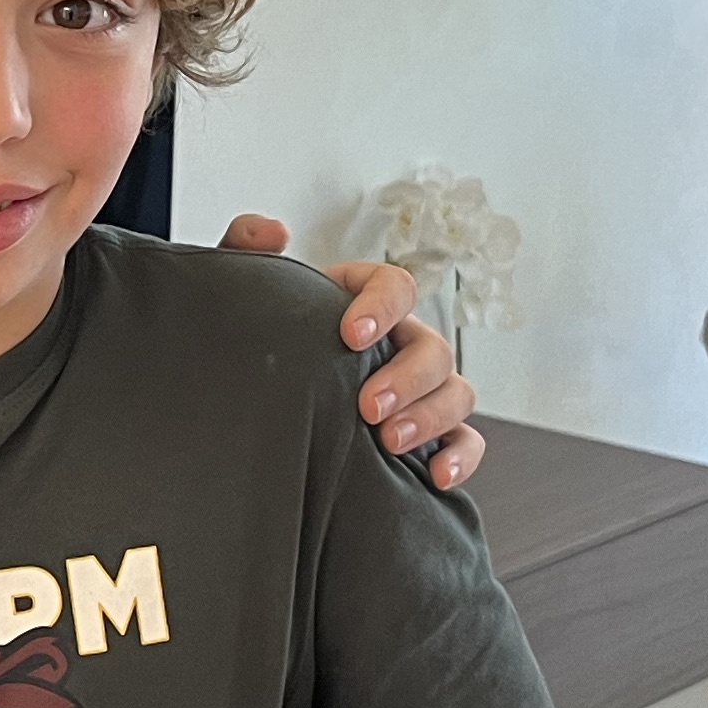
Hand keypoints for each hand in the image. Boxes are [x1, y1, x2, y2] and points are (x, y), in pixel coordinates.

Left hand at [218, 214, 485, 492]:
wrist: (251, 403)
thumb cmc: (261, 341)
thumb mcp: (243, 295)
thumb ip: (243, 248)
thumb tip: (270, 231)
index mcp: (362, 303)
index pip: (394, 286)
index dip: (382, 307)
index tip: (351, 335)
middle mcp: (399, 343)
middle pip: (432, 348)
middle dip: (406, 377)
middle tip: (368, 406)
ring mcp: (419, 390)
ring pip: (456, 392)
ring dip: (432, 415)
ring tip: (390, 441)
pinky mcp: (429, 435)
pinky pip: (464, 441)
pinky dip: (460, 456)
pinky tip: (435, 476)